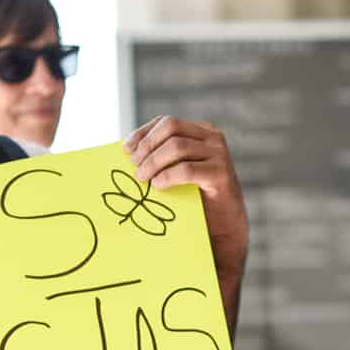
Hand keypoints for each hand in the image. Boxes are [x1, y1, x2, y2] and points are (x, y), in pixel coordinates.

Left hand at [126, 117, 248, 330]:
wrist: (223, 227)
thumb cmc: (196, 198)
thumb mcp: (177, 170)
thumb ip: (162, 157)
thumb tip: (128, 151)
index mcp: (201, 131)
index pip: (167, 122)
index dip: (143, 132)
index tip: (126, 149)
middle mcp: (212, 138)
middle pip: (171, 127)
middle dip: (147, 146)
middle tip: (134, 166)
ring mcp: (219, 154)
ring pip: (177, 146)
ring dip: (154, 162)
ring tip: (142, 178)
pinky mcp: (221, 174)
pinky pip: (187, 169)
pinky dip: (168, 176)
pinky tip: (157, 185)